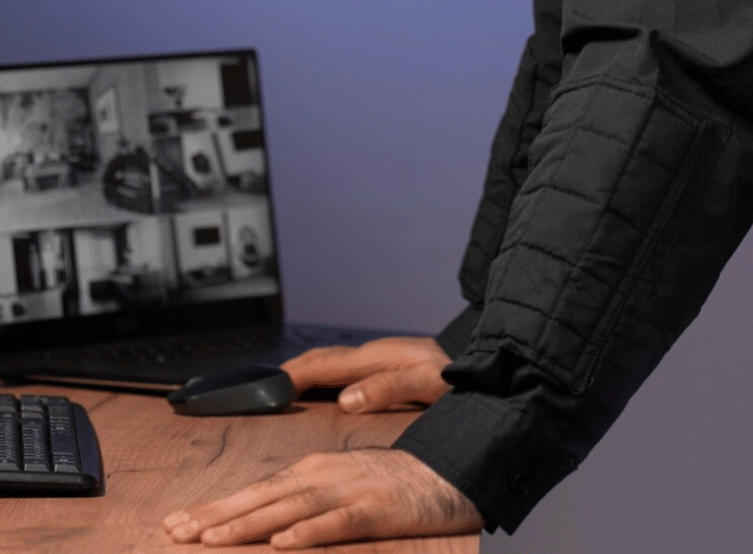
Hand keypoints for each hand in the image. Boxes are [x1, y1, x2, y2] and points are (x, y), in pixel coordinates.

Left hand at [162, 447, 481, 547]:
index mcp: (309, 472)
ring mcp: (347, 491)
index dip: (213, 507)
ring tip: (212, 538)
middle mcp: (321, 476)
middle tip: (175, 531)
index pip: (252, 492)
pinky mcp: (374, 509)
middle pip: (259, 498)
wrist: (446, 471)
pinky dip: (308, 533)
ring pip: (287, 509)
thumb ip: (301, 502)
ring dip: (247, 523)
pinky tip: (282, 544)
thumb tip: (261, 524)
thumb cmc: (390, 484)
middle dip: (215, 516)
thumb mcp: (338, 487)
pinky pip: (336, 523)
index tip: (176, 523)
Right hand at [279, 336, 451, 413]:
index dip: (293, 375)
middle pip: (322, 359)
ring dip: (306, 373)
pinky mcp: (388, 366)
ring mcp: (381, 358)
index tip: (268, 388)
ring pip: (332, 362)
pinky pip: (346, 370)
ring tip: (282, 389)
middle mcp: (375, 354)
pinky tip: (322, 392)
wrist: (490, 368)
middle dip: (291, 371)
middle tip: (263, 389)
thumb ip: (389, 389)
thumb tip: (346, 399)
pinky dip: (324, 378)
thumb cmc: (461, 379)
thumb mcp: (429, 385)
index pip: (325, 364)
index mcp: (379, 357)